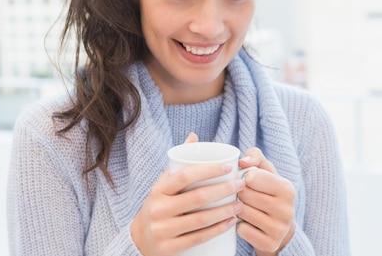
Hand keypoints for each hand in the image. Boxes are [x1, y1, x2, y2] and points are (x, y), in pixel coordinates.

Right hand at [130, 133, 244, 255]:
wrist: (140, 240)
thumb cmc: (160, 206)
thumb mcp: (164, 184)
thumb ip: (179, 162)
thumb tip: (194, 136)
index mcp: (158, 190)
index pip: (185, 176)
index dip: (208, 170)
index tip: (229, 166)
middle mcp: (158, 209)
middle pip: (197, 197)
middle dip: (224, 190)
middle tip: (241, 185)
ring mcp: (163, 230)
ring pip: (200, 219)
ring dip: (224, 211)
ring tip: (240, 204)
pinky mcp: (169, 249)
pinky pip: (198, 238)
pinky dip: (217, 230)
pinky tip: (230, 223)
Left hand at [237, 148, 295, 255]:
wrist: (280, 228)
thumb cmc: (268, 192)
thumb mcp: (266, 171)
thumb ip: (255, 157)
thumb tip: (242, 162)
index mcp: (287, 188)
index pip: (252, 177)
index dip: (243, 178)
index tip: (247, 181)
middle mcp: (287, 209)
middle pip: (245, 194)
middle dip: (239, 193)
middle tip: (243, 196)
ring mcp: (279, 228)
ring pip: (242, 212)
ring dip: (237, 209)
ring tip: (244, 208)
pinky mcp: (269, 243)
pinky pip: (242, 230)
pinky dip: (239, 226)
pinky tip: (246, 223)